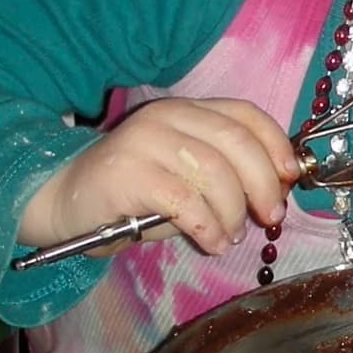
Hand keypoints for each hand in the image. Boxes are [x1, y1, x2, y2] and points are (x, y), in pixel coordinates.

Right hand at [17, 97, 302, 255]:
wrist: (63, 202)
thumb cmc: (133, 195)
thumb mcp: (185, 176)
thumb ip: (224, 175)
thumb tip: (274, 193)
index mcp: (186, 110)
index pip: (244, 114)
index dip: (275, 144)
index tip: (290, 177)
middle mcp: (167, 116)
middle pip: (235, 142)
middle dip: (262, 183)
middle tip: (270, 216)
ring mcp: (145, 141)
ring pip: (213, 172)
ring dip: (232, 212)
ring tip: (230, 237)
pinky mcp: (127, 173)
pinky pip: (184, 200)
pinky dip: (207, 225)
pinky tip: (211, 243)